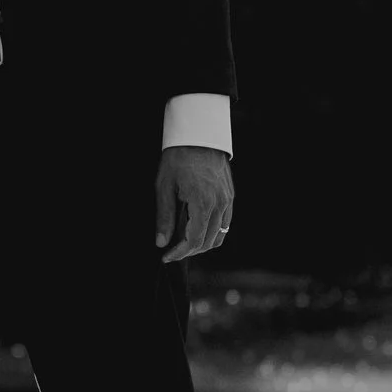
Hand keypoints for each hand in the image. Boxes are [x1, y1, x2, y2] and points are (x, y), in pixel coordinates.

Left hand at [154, 145, 234, 262]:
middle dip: (189, 250)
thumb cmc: (178, 157)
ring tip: (184, 242)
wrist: (199, 134)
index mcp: (203, 203)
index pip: (195, 241)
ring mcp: (228, 200)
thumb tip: (161, 242)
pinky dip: (213, 232)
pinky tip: (198, 228)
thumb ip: (164, 216)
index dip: (180, 253)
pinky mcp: (230, 196)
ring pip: (220, 236)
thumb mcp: (164, 186)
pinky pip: (226, 224)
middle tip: (172, 250)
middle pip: (208, 242)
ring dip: (202, 244)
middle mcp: (220, 204)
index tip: (166, 256)